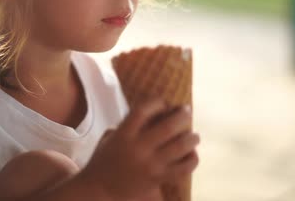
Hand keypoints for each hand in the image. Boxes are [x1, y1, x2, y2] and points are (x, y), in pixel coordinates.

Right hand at [79, 98, 199, 199]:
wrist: (100, 190)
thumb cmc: (104, 161)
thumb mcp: (111, 138)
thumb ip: (128, 125)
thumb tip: (156, 113)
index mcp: (124, 134)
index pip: (143, 110)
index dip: (157, 103)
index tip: (164, 103)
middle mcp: (139, 148)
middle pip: (168, 126)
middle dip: (182, 115)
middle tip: (187, 111)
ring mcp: (151, 165)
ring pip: (180, 146)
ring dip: (191, 138)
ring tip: (194, 135)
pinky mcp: (159, 179)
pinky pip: (183, 168)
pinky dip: (192, 159)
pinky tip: (192, 154)